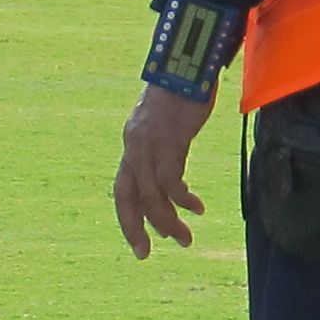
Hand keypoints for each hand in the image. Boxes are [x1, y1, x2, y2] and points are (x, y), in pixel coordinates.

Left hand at [115, 83, 217, 257]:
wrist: (186, 65)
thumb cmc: (182, 95)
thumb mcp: (166, 126)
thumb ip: (163, 150)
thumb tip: (170, 179)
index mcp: (131, 146)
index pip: (122, 191)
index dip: (127, 219)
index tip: (139, 244)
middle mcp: (134, 148)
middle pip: (128, 198)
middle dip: (135, 228)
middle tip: (146, 254)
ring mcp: (149, 144)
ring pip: (152, 195)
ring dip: (167, 221)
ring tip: (185, 238)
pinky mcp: (170, 139)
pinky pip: (171, 180)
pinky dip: (182, 199)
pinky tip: (196, 207)